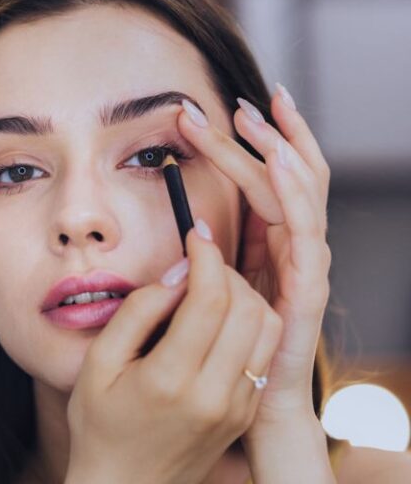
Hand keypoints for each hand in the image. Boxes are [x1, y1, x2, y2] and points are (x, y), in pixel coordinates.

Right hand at [64, 224, 282, 483]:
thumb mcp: (98, 364)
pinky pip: (264, 353)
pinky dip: (250, 323)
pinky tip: (221, 319)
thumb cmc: (101, 426)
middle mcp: (214, 394)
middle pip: (249, 308)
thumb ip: (137, 312)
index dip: (208, 256)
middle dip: (228, 271)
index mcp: (171, 379)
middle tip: (200, 262)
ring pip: (268, 328)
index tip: (197, 235)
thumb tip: (177, 275)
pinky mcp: (245, 413)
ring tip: (212, 288)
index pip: (211, 299)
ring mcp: (236, 407)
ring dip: (245, 295)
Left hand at [177, 85, 331, 425]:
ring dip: (281, 151)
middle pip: (288, 175)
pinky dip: (292, 195)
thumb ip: (216, 250)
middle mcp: (294, 245)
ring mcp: (305, 264)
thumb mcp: (217, 283)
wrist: (249, 399)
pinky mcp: (306, 288)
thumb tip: (194, 216)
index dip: (257, 140)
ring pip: (301, 194)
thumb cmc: (229, 339)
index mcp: (273, 240)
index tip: (230, 107)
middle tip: (240, 101)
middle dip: (268, 135)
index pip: (272, 177)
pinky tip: (278, 164)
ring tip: (261, 117)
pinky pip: (304, 234)